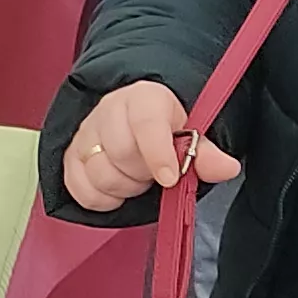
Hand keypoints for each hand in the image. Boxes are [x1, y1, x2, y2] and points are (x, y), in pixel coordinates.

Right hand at [62, 78, 239, 214]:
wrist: (137, 125)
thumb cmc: (167, 131)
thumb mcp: (193, 137)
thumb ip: (207, 154)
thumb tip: (226, 167)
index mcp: (144, 97)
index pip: (145, 121)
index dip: (157, 153)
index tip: (170, 178)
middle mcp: (109, 109)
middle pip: (121, 153)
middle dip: (143, 174)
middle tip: (156, 173)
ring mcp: (85, 133)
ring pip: (100, 174)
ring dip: (124, 188)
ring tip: (137, 178)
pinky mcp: (71, 156)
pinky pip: (80, 189)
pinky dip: (102, 199)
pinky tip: (118, 190)